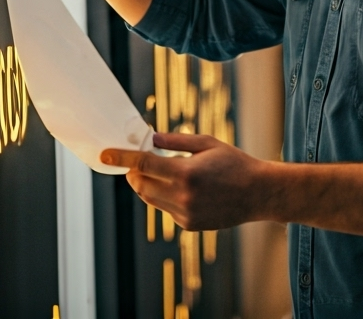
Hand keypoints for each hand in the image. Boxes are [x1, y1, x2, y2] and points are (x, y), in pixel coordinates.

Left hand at [101, 133, 274, 230]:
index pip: (143, 164)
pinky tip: (181, 189)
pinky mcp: (189, 225)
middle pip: (141, 185)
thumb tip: (150, 138)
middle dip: (133, 173)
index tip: (105, 155)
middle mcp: (183, 197)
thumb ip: (175, 142)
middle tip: (135, 162)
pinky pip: (166, 209)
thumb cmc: (234, 164)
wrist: (258, 194)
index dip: (122, 158)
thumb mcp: (206, 144)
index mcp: (186, 173)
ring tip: (158, 172)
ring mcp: (185, 214)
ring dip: (147, 185)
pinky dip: (164, 197)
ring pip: (151, 199)